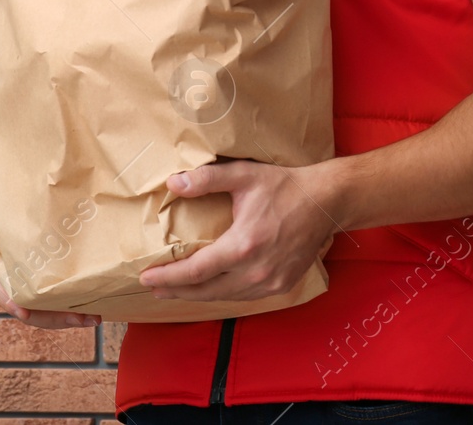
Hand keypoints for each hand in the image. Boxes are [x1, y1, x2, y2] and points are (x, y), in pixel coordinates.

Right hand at [0, 190, 100, 328]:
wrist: (40, 235)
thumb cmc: (14, 229)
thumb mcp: (2, 218)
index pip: (0, 286)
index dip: (10, 300)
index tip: (23, 313)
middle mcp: (13, 285)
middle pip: (29, 308)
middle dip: (50, 317)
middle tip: (74, 316)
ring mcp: (31, 296)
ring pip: (46, 316)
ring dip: (68, 319)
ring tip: (90, 318)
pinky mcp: (48, 300)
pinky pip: (58, 314)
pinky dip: (75, 317)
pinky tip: (93, 317)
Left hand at [137, 158, 342, 301]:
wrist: (326, 202)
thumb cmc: (284, 186)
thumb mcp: (243, 175)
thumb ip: (206, 179)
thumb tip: (173, 183)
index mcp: (243, 246)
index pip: (196, 271)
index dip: (168, 277)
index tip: (146, 277)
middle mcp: (257, 271)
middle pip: (207, 291)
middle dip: (177, 291)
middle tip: (153, 288)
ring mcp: (271, 282)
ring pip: (226, 297)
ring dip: (198, 295)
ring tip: (176, 290)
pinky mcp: (282, 285)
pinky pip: (244, 296)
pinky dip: (223, 294)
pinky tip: (210, 288)